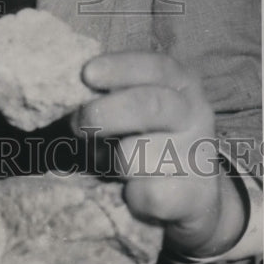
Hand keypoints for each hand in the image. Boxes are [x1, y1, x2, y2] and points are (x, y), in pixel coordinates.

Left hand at [71, 52, 245, 256]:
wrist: (193, 197)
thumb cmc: (146, 139)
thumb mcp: (132, 111)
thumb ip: (108, 95)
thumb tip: (63, 87)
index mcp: (179, 84)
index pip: (156, 66)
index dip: (120, 67)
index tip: (86, 74)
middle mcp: (195, 113)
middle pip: (151, 105)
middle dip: (105, 113)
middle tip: (77, 125)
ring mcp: (200, 155)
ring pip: (139, 155)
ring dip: (110, 160)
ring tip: (106, 163)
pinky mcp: (200, 196)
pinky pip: (151, 194)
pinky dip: (131, 195)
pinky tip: (130, 192)